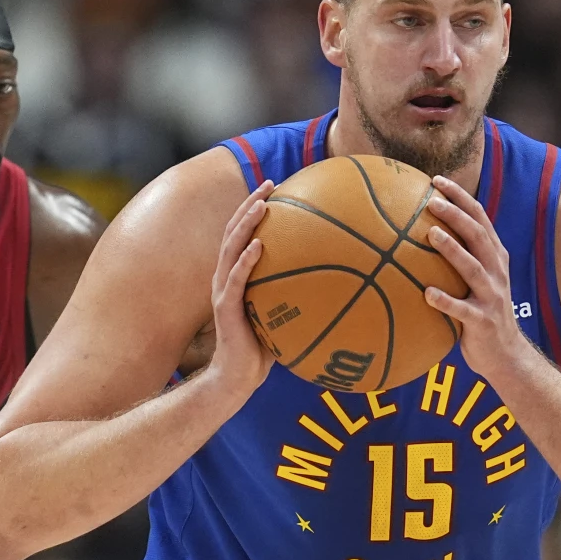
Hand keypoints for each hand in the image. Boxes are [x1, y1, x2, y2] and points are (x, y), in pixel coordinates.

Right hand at [206, 180, 275, 399]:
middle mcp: (225, 277)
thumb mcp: (282, 314)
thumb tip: (338, 280)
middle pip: (234, 230)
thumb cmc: (263, 348)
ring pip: (231, 248)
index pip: (243, 233)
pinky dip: (245, 261)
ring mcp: (222, 291)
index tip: (276, 187)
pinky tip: (259, 246)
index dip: (255, 207)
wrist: (237, 377)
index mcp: (236, 275)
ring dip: (246, 224)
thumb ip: (297, 293)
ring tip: (262, 204)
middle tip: (270, 182)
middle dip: (251, 203)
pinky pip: (235, 280)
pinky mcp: (225, 308)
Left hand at [424, 175, 534, 381]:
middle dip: (457, 215)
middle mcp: (496, 272)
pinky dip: (446, 301)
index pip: (479, 219)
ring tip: (430, 235)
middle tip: (431, 201)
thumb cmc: (479, 312)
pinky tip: (426, 294)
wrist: (505, 354)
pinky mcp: (482, 321)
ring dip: (452, 250)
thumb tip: (415, 234)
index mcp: (494, 258)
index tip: (436, 180)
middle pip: (478, 236)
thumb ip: (457, 258)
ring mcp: (492, 296)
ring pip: (472, 268)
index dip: (461, 198)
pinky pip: (462, 309)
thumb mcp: (474, 281)